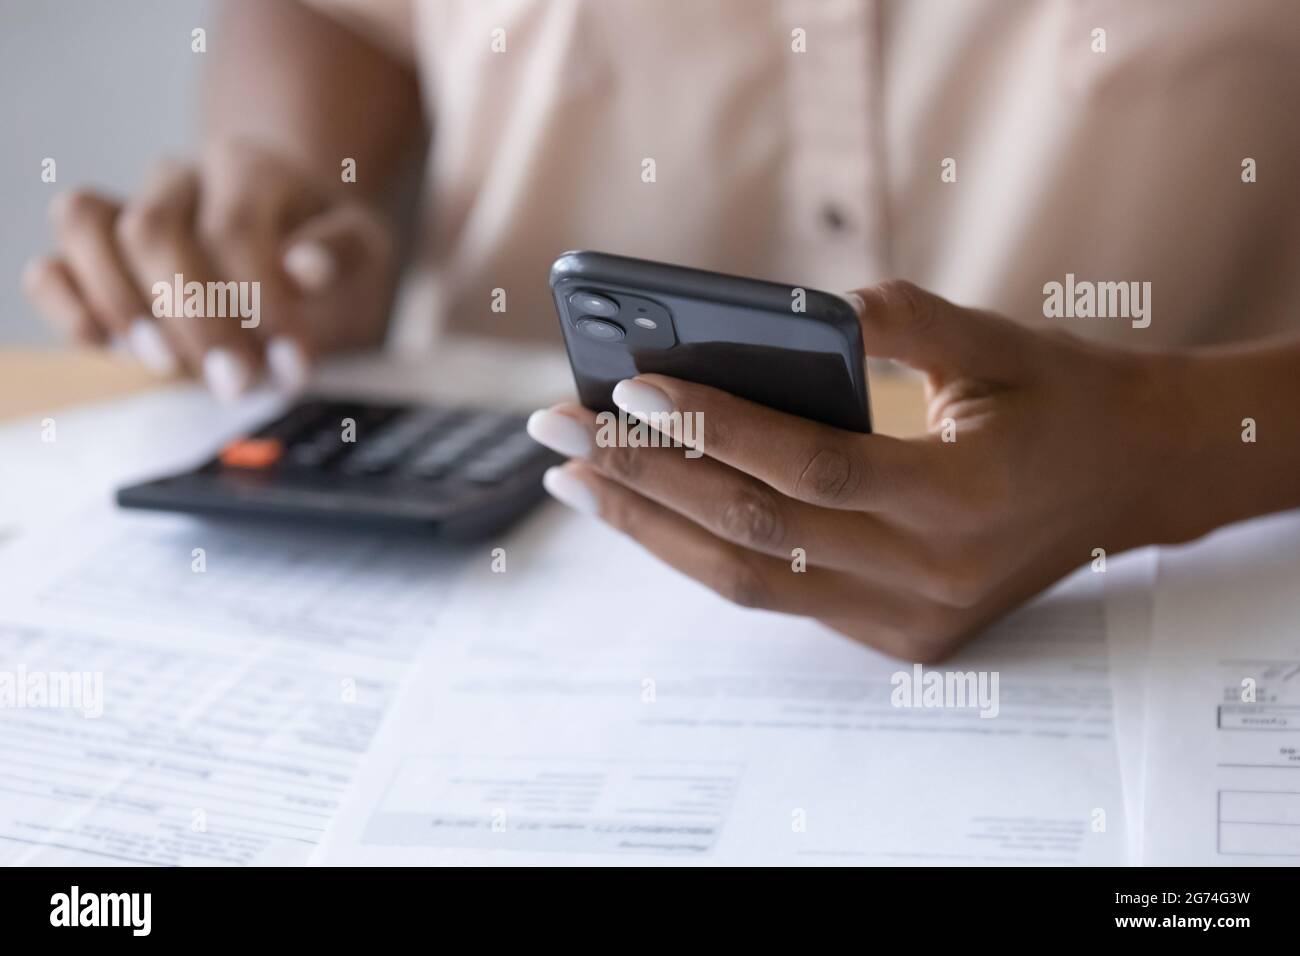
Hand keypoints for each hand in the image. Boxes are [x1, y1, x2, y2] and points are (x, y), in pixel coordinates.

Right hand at [23, 139, 396, 399]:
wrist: (295, 245)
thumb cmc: (329, 253)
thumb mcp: (363, 250)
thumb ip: (341, 255)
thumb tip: (304, 267)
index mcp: (248, 168)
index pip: (231, 229)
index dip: (257, 302)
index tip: (292, 363)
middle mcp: (179, 177)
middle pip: (151, 231)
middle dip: (193, 319)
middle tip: (238, 382)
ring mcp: (128, 210)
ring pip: (83, 227)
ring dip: (123, 306)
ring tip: (170, 365)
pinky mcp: (96, 257)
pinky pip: (51, 265)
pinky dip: (67, 305)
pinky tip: (108, 346)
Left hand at [526, 280, 1190, 660]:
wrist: (1131, 476)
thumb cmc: (1062, 397)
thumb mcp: (998, 341)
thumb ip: (902, 320)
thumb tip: (795, 308)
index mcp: (969, 500)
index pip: (815, 469)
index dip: (718, 429)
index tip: (631, 386)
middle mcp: (934, 578)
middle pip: (760, 534)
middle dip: (647, 478)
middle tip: (560, 429)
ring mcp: (912, 621)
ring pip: (752, 582)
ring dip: (652, 529)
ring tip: (577, 478)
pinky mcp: (897, 637)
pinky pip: (777, 596)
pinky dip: (702, 551)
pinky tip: (646, 508)